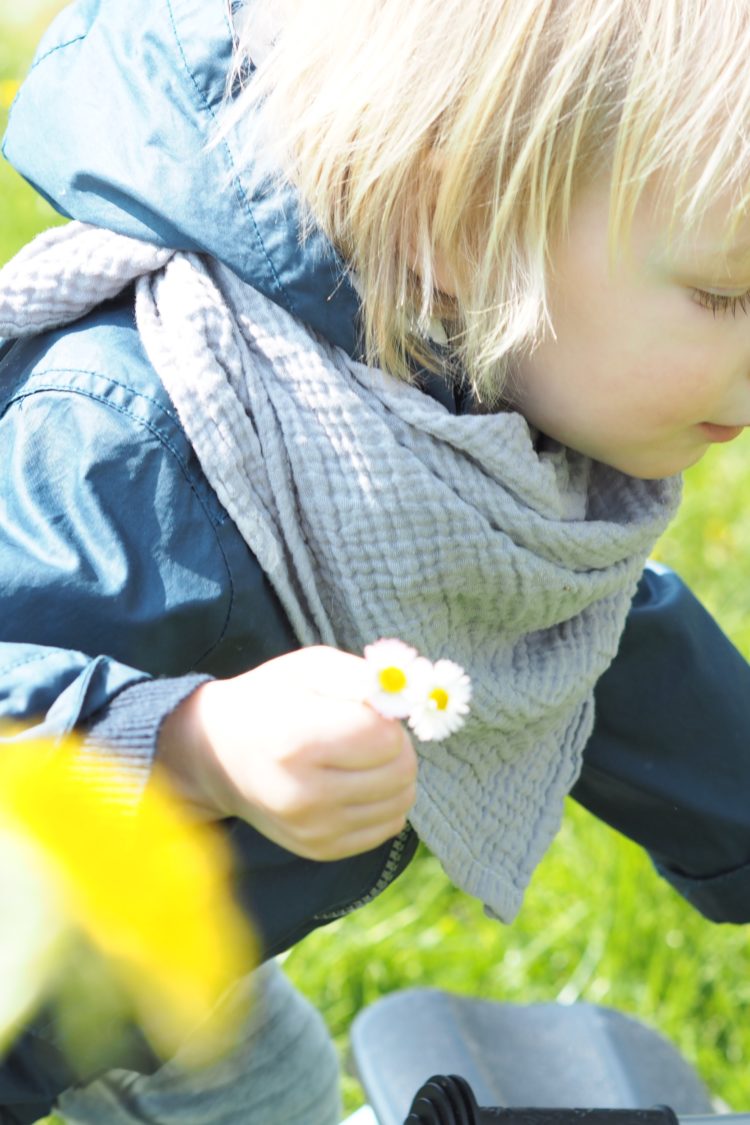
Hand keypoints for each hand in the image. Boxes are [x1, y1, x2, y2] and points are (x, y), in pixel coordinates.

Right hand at [159, 647, 417, 860]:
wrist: (217, 756)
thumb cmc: (270, 701)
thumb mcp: (308, 668)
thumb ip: (361, 676)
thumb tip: (408, 698)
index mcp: (298, 740)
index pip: (385, 737)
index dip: (387, 717)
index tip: (367, 710)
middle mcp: (304, 793)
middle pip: (400, 772)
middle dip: (398, 746)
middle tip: (371, 733)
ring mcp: (312, 828)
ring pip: (401, 802)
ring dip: (395, 774)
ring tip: (362, 757)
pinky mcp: (320, 850)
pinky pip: (387, 827)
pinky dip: (384, 802)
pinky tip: (357, 784)